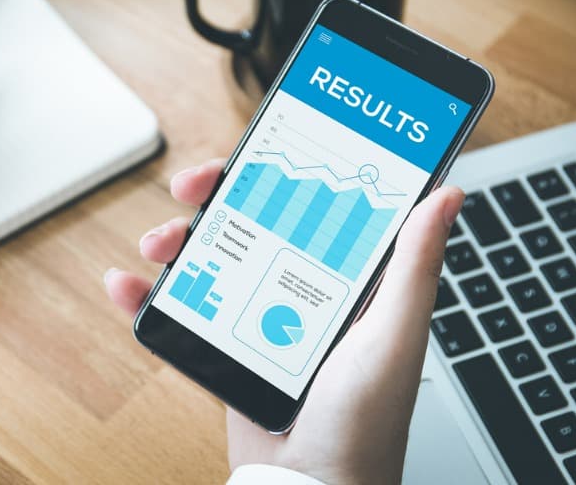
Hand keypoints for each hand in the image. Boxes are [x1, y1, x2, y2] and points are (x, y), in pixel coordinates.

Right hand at [105, 159, 463, 484]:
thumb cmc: (365, 424)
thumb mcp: (393, 336)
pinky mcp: (227, 348)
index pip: (312, 202)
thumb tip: (448, 195)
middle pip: (251, 219)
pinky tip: (126, 285)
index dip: (282, 169)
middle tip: (191, 186)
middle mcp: (301, 288)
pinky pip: (183, 311)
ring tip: (157, 244)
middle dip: (216, 193)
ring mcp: (259, 316)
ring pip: (212, 256)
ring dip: (176, 239)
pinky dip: (147, 296)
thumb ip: (413, 266)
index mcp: (345, 277)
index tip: (257, 151)